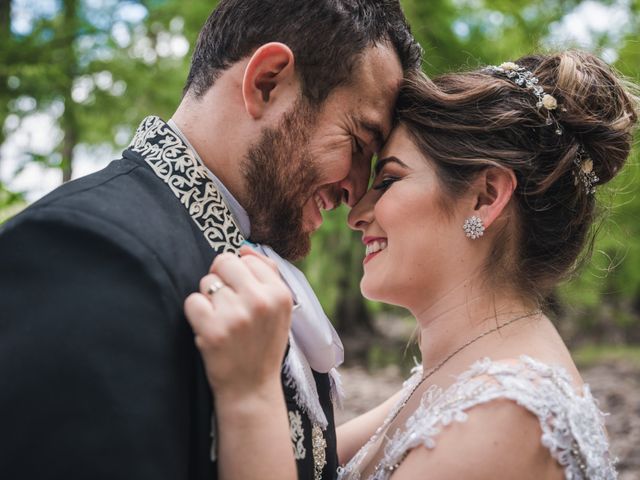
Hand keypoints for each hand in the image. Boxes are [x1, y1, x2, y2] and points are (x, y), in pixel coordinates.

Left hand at [184, 246, 292, 398]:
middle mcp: (260, 301)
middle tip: (226, 304)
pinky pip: (192, 301)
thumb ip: (268, 275)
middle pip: (223, 262)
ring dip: (209, 299)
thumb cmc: (263, 345)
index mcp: (280, 293)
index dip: (239, 275)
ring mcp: (236, 315)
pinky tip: (208, 328)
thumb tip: (245, 249)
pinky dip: (195, 314)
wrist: (251, 389)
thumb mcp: (280, 310)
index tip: (242, 294)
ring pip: (206, 282)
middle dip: (220, 279)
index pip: (247, 259)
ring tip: (222, 321)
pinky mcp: (213, 330)